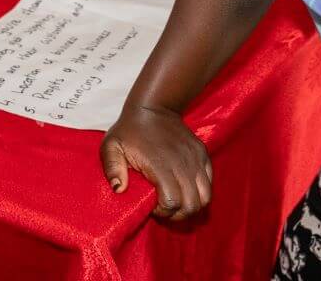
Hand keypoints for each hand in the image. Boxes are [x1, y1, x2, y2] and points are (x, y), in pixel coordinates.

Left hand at [100, 105, 211, 220]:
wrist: (153, 107)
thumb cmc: (129, 130)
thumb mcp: (111, 146)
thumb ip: (112, 168)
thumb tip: (119, 189)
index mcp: (160, 164)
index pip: (172, 202)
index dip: (163, 211)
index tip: (152, 205)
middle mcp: (182, 164)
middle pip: (192, 205)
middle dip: (178, 214)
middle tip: (164, 207)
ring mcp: (195, 159)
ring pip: (205, 197)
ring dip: (192, 205)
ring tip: (176, 201)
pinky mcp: (203, 155)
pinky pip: (209, 183)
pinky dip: (200, 192)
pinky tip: (184, 188)